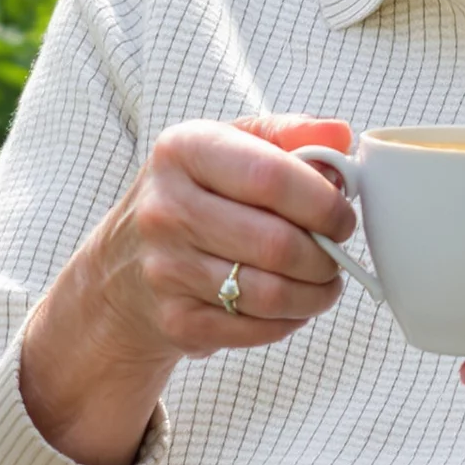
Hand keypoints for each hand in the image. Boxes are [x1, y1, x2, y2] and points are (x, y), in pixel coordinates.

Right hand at [21, 115, 358, 464]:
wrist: (123, 269)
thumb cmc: (194, 196)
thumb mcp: (229, 145)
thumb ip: (288, 134)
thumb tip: (340, 135)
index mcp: (184, 151)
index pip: (272, 177)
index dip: (324, 202)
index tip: (342, 215)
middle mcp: (166, 209)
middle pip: (277, 243)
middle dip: (326, 255)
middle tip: (336, 253)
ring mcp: (166, 270)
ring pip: (271, 294)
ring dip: (315, 294)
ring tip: (323, 282)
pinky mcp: (175, 321)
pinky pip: (256, 330)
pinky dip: (288, 321)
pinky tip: (289, 304)